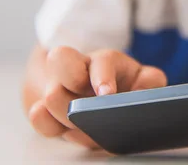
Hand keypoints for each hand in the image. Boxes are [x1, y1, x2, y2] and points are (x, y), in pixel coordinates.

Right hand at [28, 47, 166, 147]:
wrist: (100, 98)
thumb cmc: (126, 89)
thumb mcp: (144, 81)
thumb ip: (151, 81)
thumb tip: (143, 90)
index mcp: (105, 61)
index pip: (101, 60)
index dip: (102, 77)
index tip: (106, 94)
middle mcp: (78, 67)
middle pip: (59, 59)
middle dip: (75, 86)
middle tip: (86, 111)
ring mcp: (58, 86)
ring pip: (50, 95)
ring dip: (68, 116)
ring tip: (86, 128)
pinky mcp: (46, 108)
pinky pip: (36, 115)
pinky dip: (46, 123)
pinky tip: (61, 129)